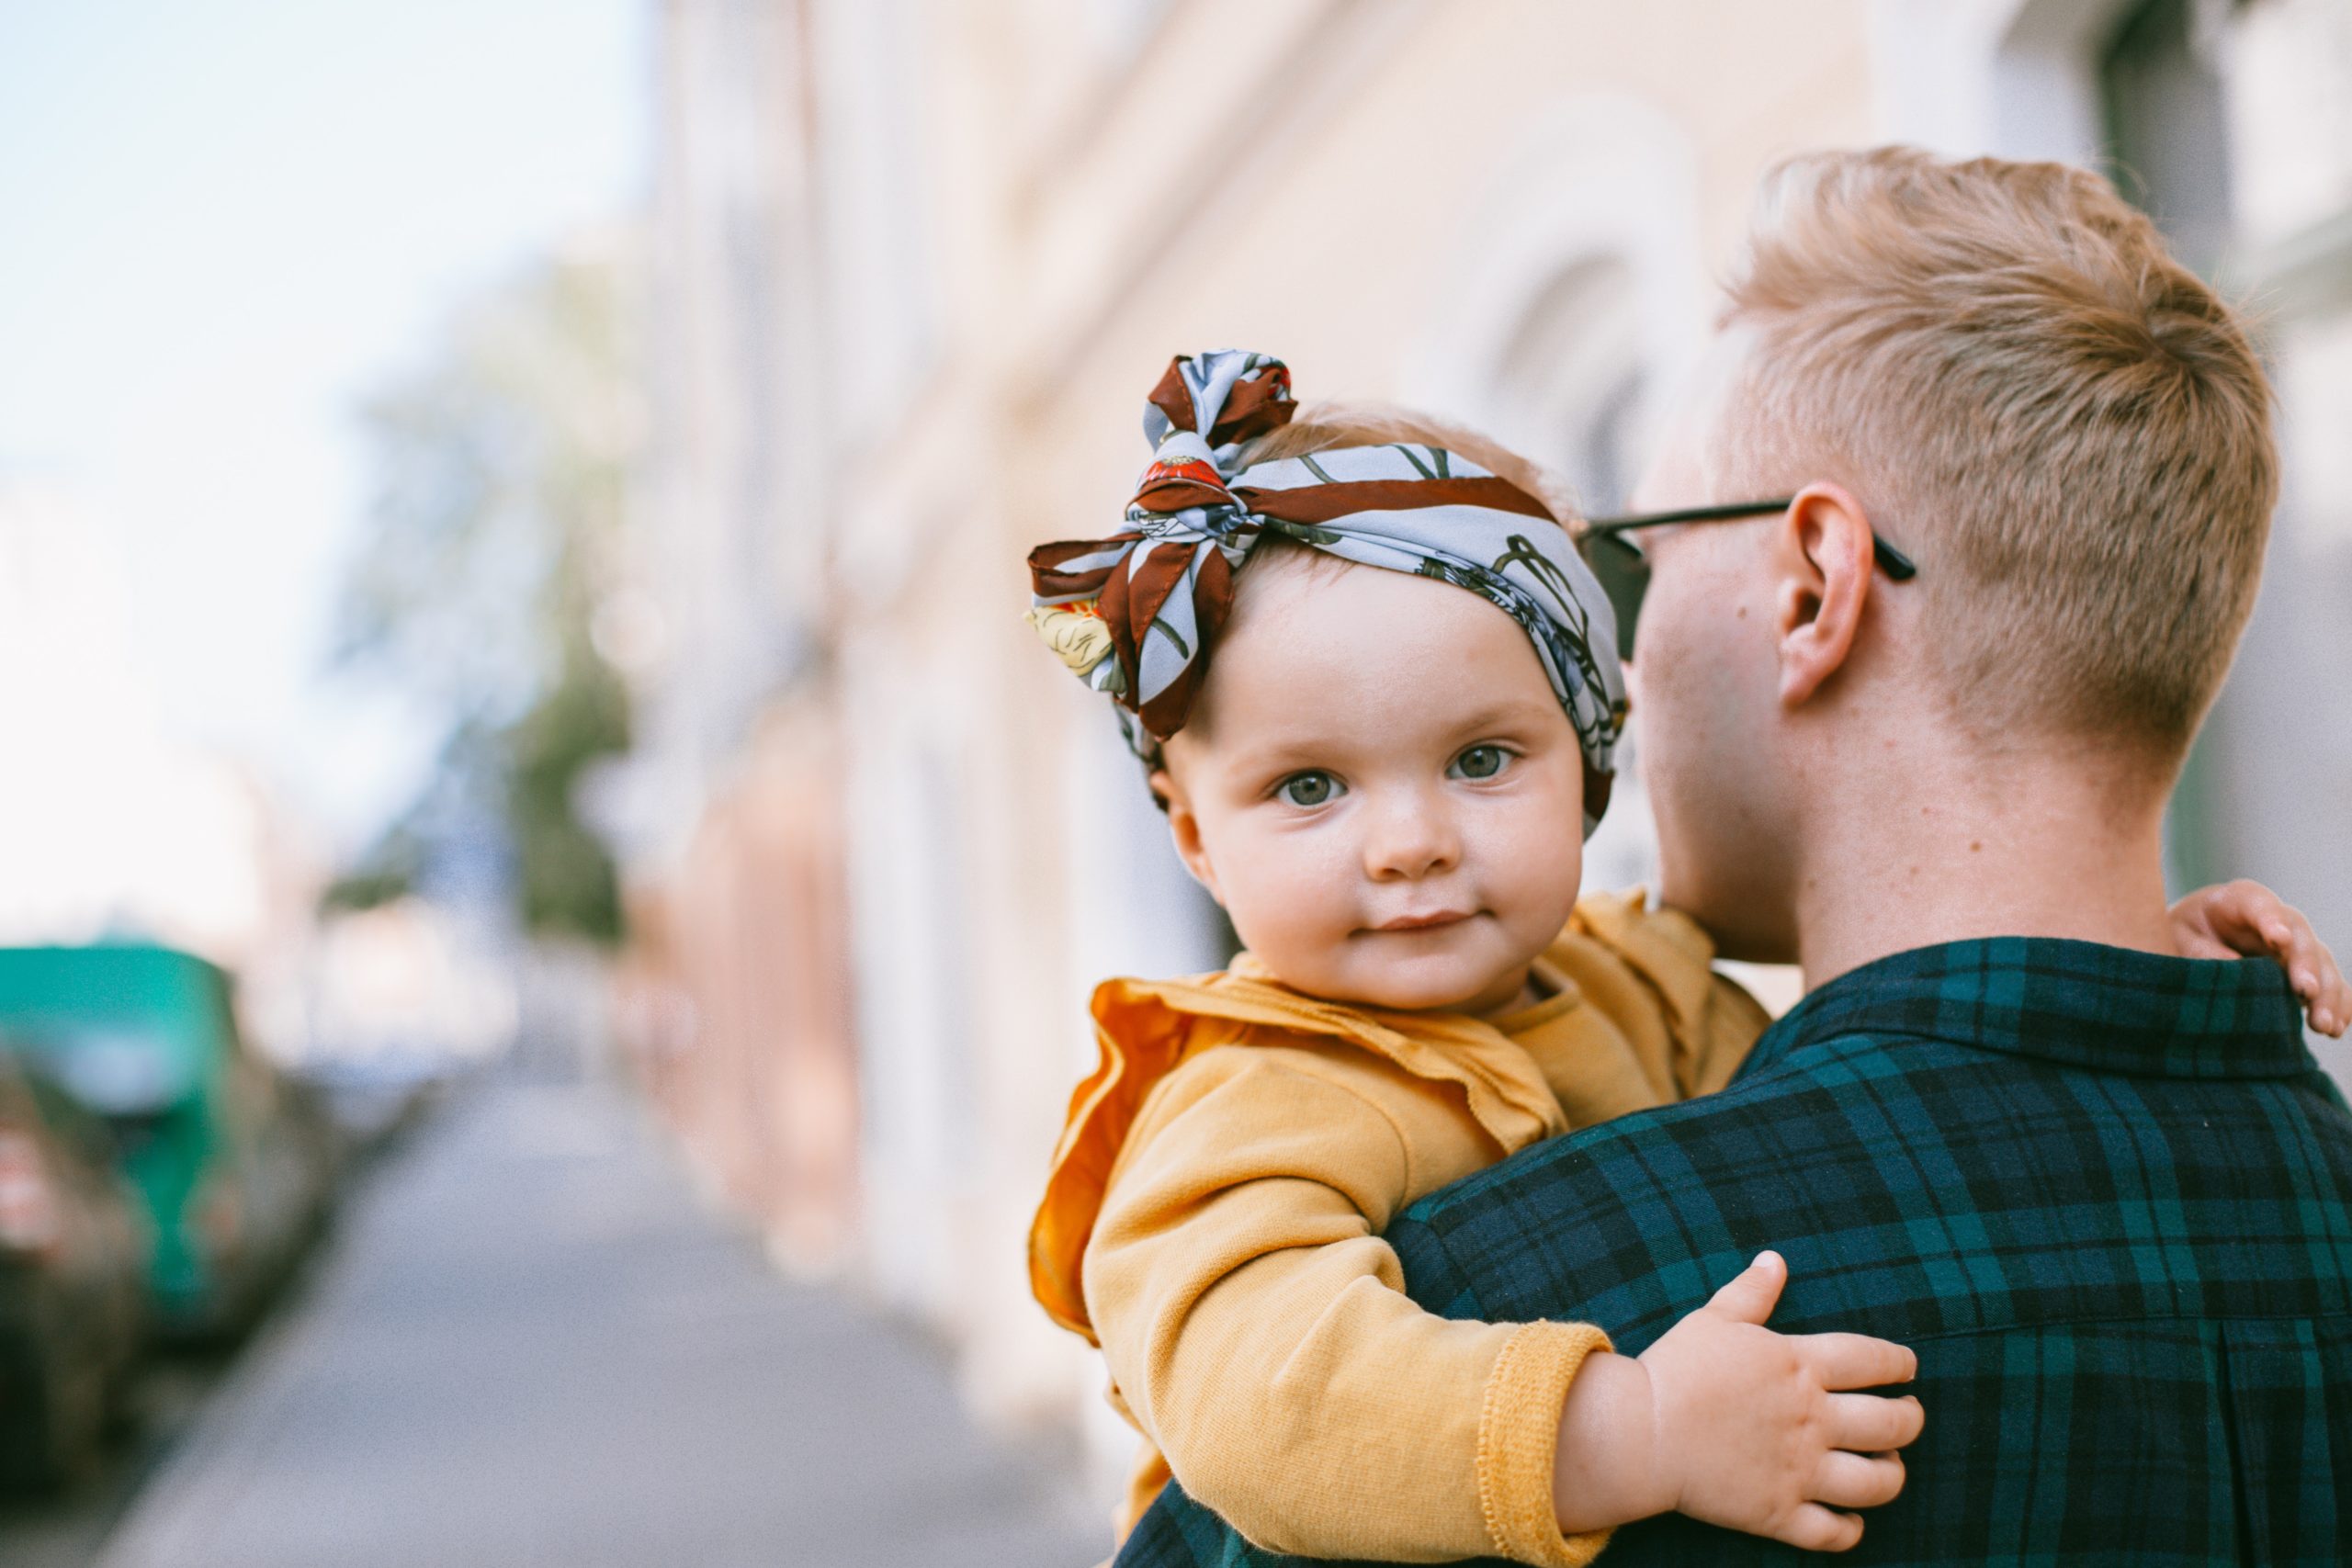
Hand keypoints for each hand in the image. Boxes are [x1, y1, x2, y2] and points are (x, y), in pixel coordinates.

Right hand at [1553, 1252, 1922, 1550]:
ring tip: (1887, 1466)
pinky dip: (1850, 1530)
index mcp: (1798, 1366)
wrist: (1640, 1432)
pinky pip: (1833, 1533)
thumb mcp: (1714, 1319)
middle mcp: (1811, 1418)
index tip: (1907, 1367)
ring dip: (1892, 1475)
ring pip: (1877, 1483)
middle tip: (1908, 1416)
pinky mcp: (1778, 1512)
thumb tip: (1775, 1260)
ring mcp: (1799, 1469)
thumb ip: (1751, 1292)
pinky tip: (1851, 1520)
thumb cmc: (1675, 1370)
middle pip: (1892, 1423)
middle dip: (1911, 1419)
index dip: (1900, 1362)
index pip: (1874, 1360)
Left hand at [2169, 879, 2347, 1035]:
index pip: (2260, 904)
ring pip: (2322, 965)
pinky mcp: (2306, 972)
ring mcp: (2296, 947)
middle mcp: (2278, 920)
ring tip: (2323, 1025)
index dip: (2271, 920)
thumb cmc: (2183, 932)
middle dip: (2305, 965)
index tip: (2278, 939)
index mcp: (2241, 900)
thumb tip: (2233, 966)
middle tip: (2305, 991)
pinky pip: (2330, 986)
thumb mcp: (2177, 935)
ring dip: (2326, 994)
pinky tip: (2336, 1027)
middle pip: (2300, 938)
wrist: (2195, 937)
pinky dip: (2338, 1005)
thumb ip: (2200, 949)